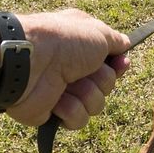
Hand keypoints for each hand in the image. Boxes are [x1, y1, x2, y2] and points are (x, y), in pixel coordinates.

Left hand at [6, 10, 130, 127]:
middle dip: (101, 80)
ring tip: (69, 85)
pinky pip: (78, 119)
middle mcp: (73, 67)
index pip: (111, 63)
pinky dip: (71, 110)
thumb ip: (116, 41)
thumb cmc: (63, 41)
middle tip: (86, 71)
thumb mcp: (98, 33)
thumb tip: (125, 46)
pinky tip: (58, 101)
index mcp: (82, 46)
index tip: (119, 64)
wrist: (28, 62)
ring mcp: (63, 91)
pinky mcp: (53, 112)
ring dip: (86, 95)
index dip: (118, 66)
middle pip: (107, 85)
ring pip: (96, 105)